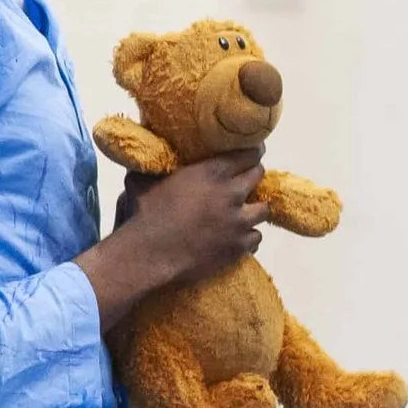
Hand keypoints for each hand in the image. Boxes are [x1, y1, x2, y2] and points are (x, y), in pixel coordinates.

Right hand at [77, 151, 266, 328]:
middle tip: (244, 181)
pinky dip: (248, 236)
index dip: (251, 152)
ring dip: (253, 209)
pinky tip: (237, 237)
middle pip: (258, 176)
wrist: (150, 254)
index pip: (247, 154)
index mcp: (211, 172)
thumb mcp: (144, 181)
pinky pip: (256, 237)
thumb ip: (154, 168)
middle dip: (253, 176)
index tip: (251, 153)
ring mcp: (238, 221)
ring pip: (263, 209)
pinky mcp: (239, 246)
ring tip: (243, 213)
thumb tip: (147, 156)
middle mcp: (231, 194)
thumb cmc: (144, 215)